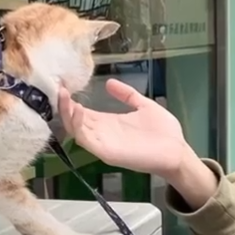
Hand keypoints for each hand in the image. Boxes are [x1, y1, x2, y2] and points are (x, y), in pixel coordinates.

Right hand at [58, 79, 191, 179]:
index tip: (62, 84)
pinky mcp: (106, 152)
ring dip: (66, 113)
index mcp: (108, 123)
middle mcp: (102, 133)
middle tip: (56, 87)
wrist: (178, 151)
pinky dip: (78, 126)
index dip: (70, 100)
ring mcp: (103, 143)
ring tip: (63, 96)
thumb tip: (109, 83)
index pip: (82, 112)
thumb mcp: (144, 106)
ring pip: (75, 130)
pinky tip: (78, 110)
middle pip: (74, 120)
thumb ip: (127, 95)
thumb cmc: (164, 132)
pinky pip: (86, 140)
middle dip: (63, 105)